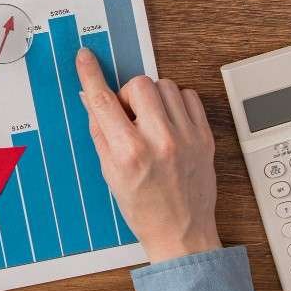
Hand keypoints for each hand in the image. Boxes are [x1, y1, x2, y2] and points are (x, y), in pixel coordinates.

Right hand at [76, 48, 220, 262]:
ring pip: (165, 85)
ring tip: (152, 121)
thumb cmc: (144, 208)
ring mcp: (186, 137)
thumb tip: (90, 98)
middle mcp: (159, 141)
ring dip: (153, 98)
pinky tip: (170, 121)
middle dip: (128, 95)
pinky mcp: (205, 137)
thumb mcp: (109, 172)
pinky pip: (189, 96)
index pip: (104, 101)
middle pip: (138, 84)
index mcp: (129, 153)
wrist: (182, 233)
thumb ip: (99, 131)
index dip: (90, 74)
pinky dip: (176, 103)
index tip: (85, 58)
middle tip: (129, 116)